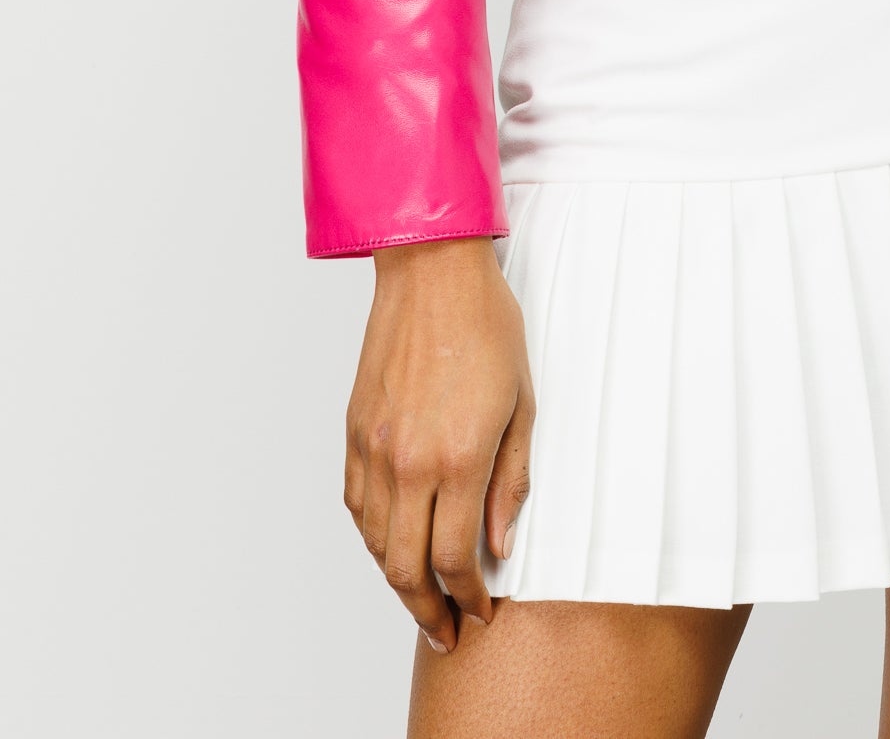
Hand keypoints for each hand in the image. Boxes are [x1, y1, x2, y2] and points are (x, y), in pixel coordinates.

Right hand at [345, 236, 533, 653]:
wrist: (432, 270)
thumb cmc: (487, 325)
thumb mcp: (524, 403)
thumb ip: (510, 482)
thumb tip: (499, 546)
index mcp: (458, 456)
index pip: (455, 559)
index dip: (468, 598)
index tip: (480, 613)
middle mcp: (408, 460)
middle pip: (407, 567)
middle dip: (428, 611)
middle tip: (446, 631)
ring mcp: (374, 447)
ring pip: (376, 543)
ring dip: (398, 581)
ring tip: (422, 597)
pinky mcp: (354, 431)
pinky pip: (356, 505)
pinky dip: (373, 538)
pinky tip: (392, 544)